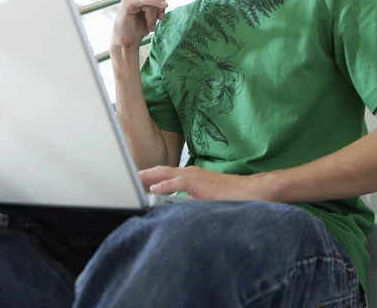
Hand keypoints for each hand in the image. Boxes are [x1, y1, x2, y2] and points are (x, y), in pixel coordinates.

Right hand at [111, 0, 169, 49]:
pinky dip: (155, 3)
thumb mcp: (154, 11)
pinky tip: (164, 5)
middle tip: (155, 23)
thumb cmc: (139, 25)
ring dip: (153, 15)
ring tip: (149, 25)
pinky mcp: (127, 2)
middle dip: (158, 9)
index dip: (162, 3)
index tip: (161, 17)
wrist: (128, 39)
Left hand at [138, 165, 279, 201]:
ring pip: (166, 173)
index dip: (149, 176)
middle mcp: (190, 172)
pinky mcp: (200, 184)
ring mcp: (195, 176)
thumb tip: (176, 206)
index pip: (165, 174)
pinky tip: (154, 189)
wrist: (250, 191)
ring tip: (133, 181)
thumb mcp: (205, 197)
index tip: (134, 180)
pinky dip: (165, 185)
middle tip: (125, 177)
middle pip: (161, 170)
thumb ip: (190, 198)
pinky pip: (179, 183)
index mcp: (190, 175)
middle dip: (143, 174)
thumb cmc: (229, 195)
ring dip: (149, 177)